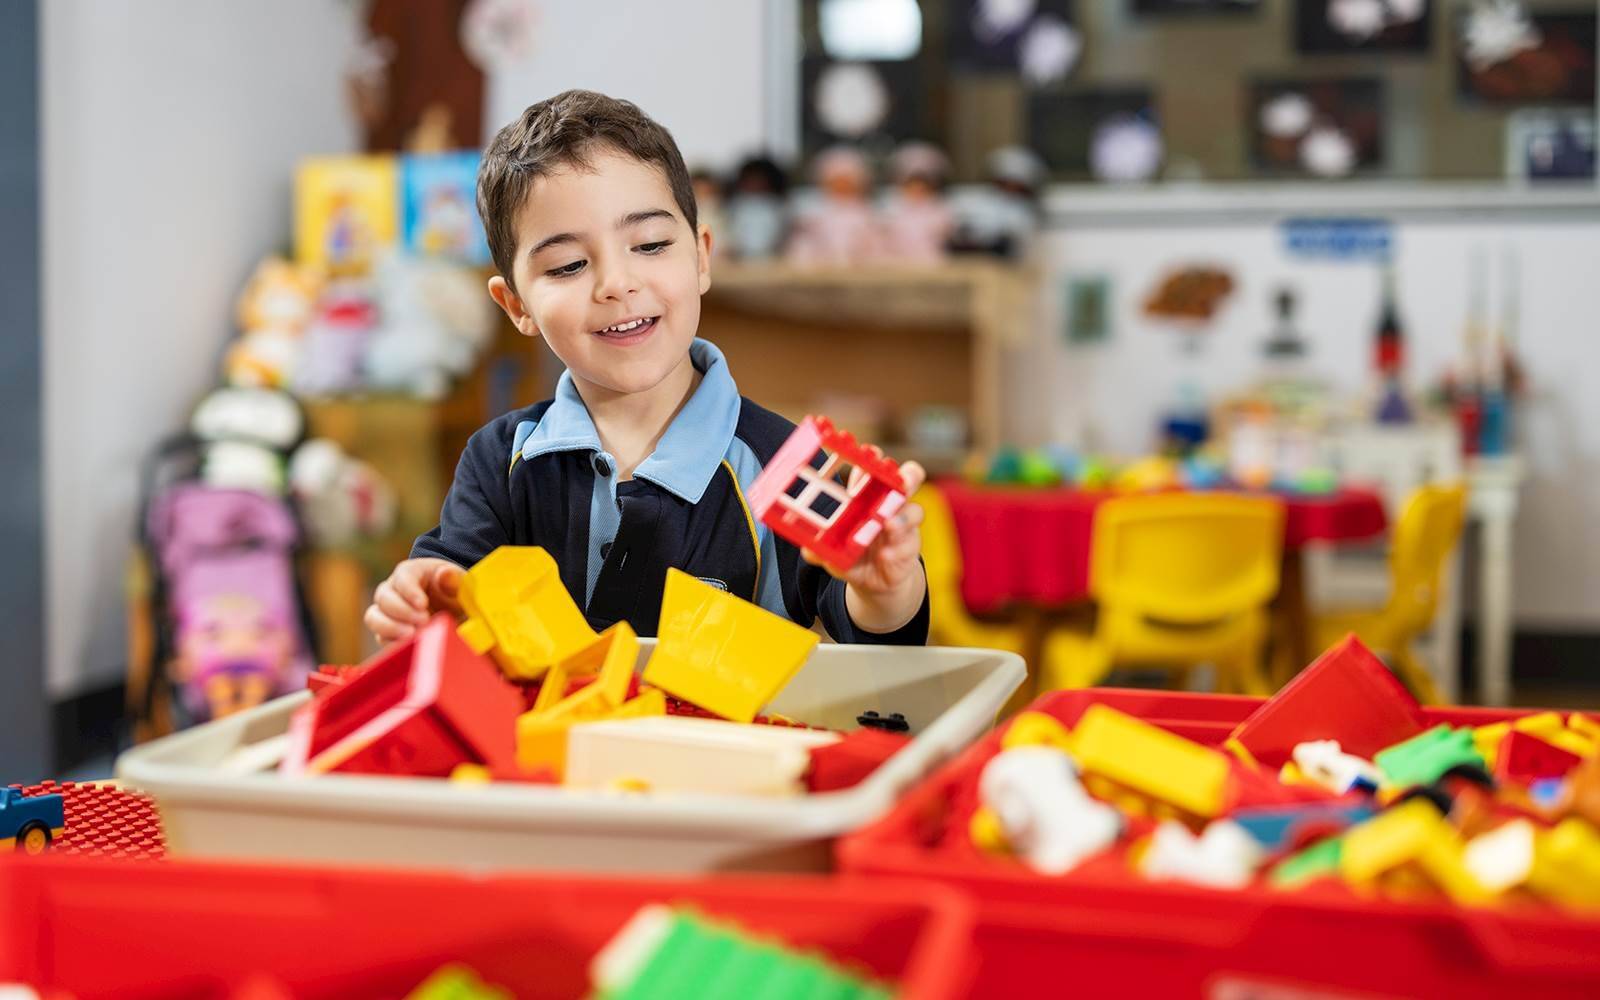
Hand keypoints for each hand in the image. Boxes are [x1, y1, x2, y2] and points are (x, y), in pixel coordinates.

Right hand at [364, 557, 464, 644]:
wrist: (451, 609)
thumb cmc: (453, 592)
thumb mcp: (459, 584)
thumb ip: (454, 579)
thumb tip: (445, 574)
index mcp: (410, 572)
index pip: (402, 577)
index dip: (409, 591)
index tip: (423, 604)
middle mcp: (392, 589)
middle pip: (384, 598)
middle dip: (403, 611)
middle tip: (424, 621)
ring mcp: (386, 611)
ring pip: (374, 617)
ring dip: (391, 628)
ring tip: (412, 635)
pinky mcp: (386, 631)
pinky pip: (381, 637)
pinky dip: (392, 642)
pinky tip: (409, 645)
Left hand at [804, 459, 927, 632]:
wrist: (875, 581)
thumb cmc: (854, 553)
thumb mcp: (833, 551)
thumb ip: (819, 549)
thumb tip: (807, 550)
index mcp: (870, 494)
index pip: (875, 467)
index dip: (874, 457)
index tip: (869, 454)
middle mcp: (891, 503)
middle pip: (909, 478)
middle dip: (908, 476)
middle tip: (901, 482)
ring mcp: (904, 523)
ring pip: (914, 512)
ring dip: (902, 518)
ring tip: (888, 525)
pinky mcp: (910, 546)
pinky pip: (910, 544)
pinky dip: (897, 549)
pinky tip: (885, 555)